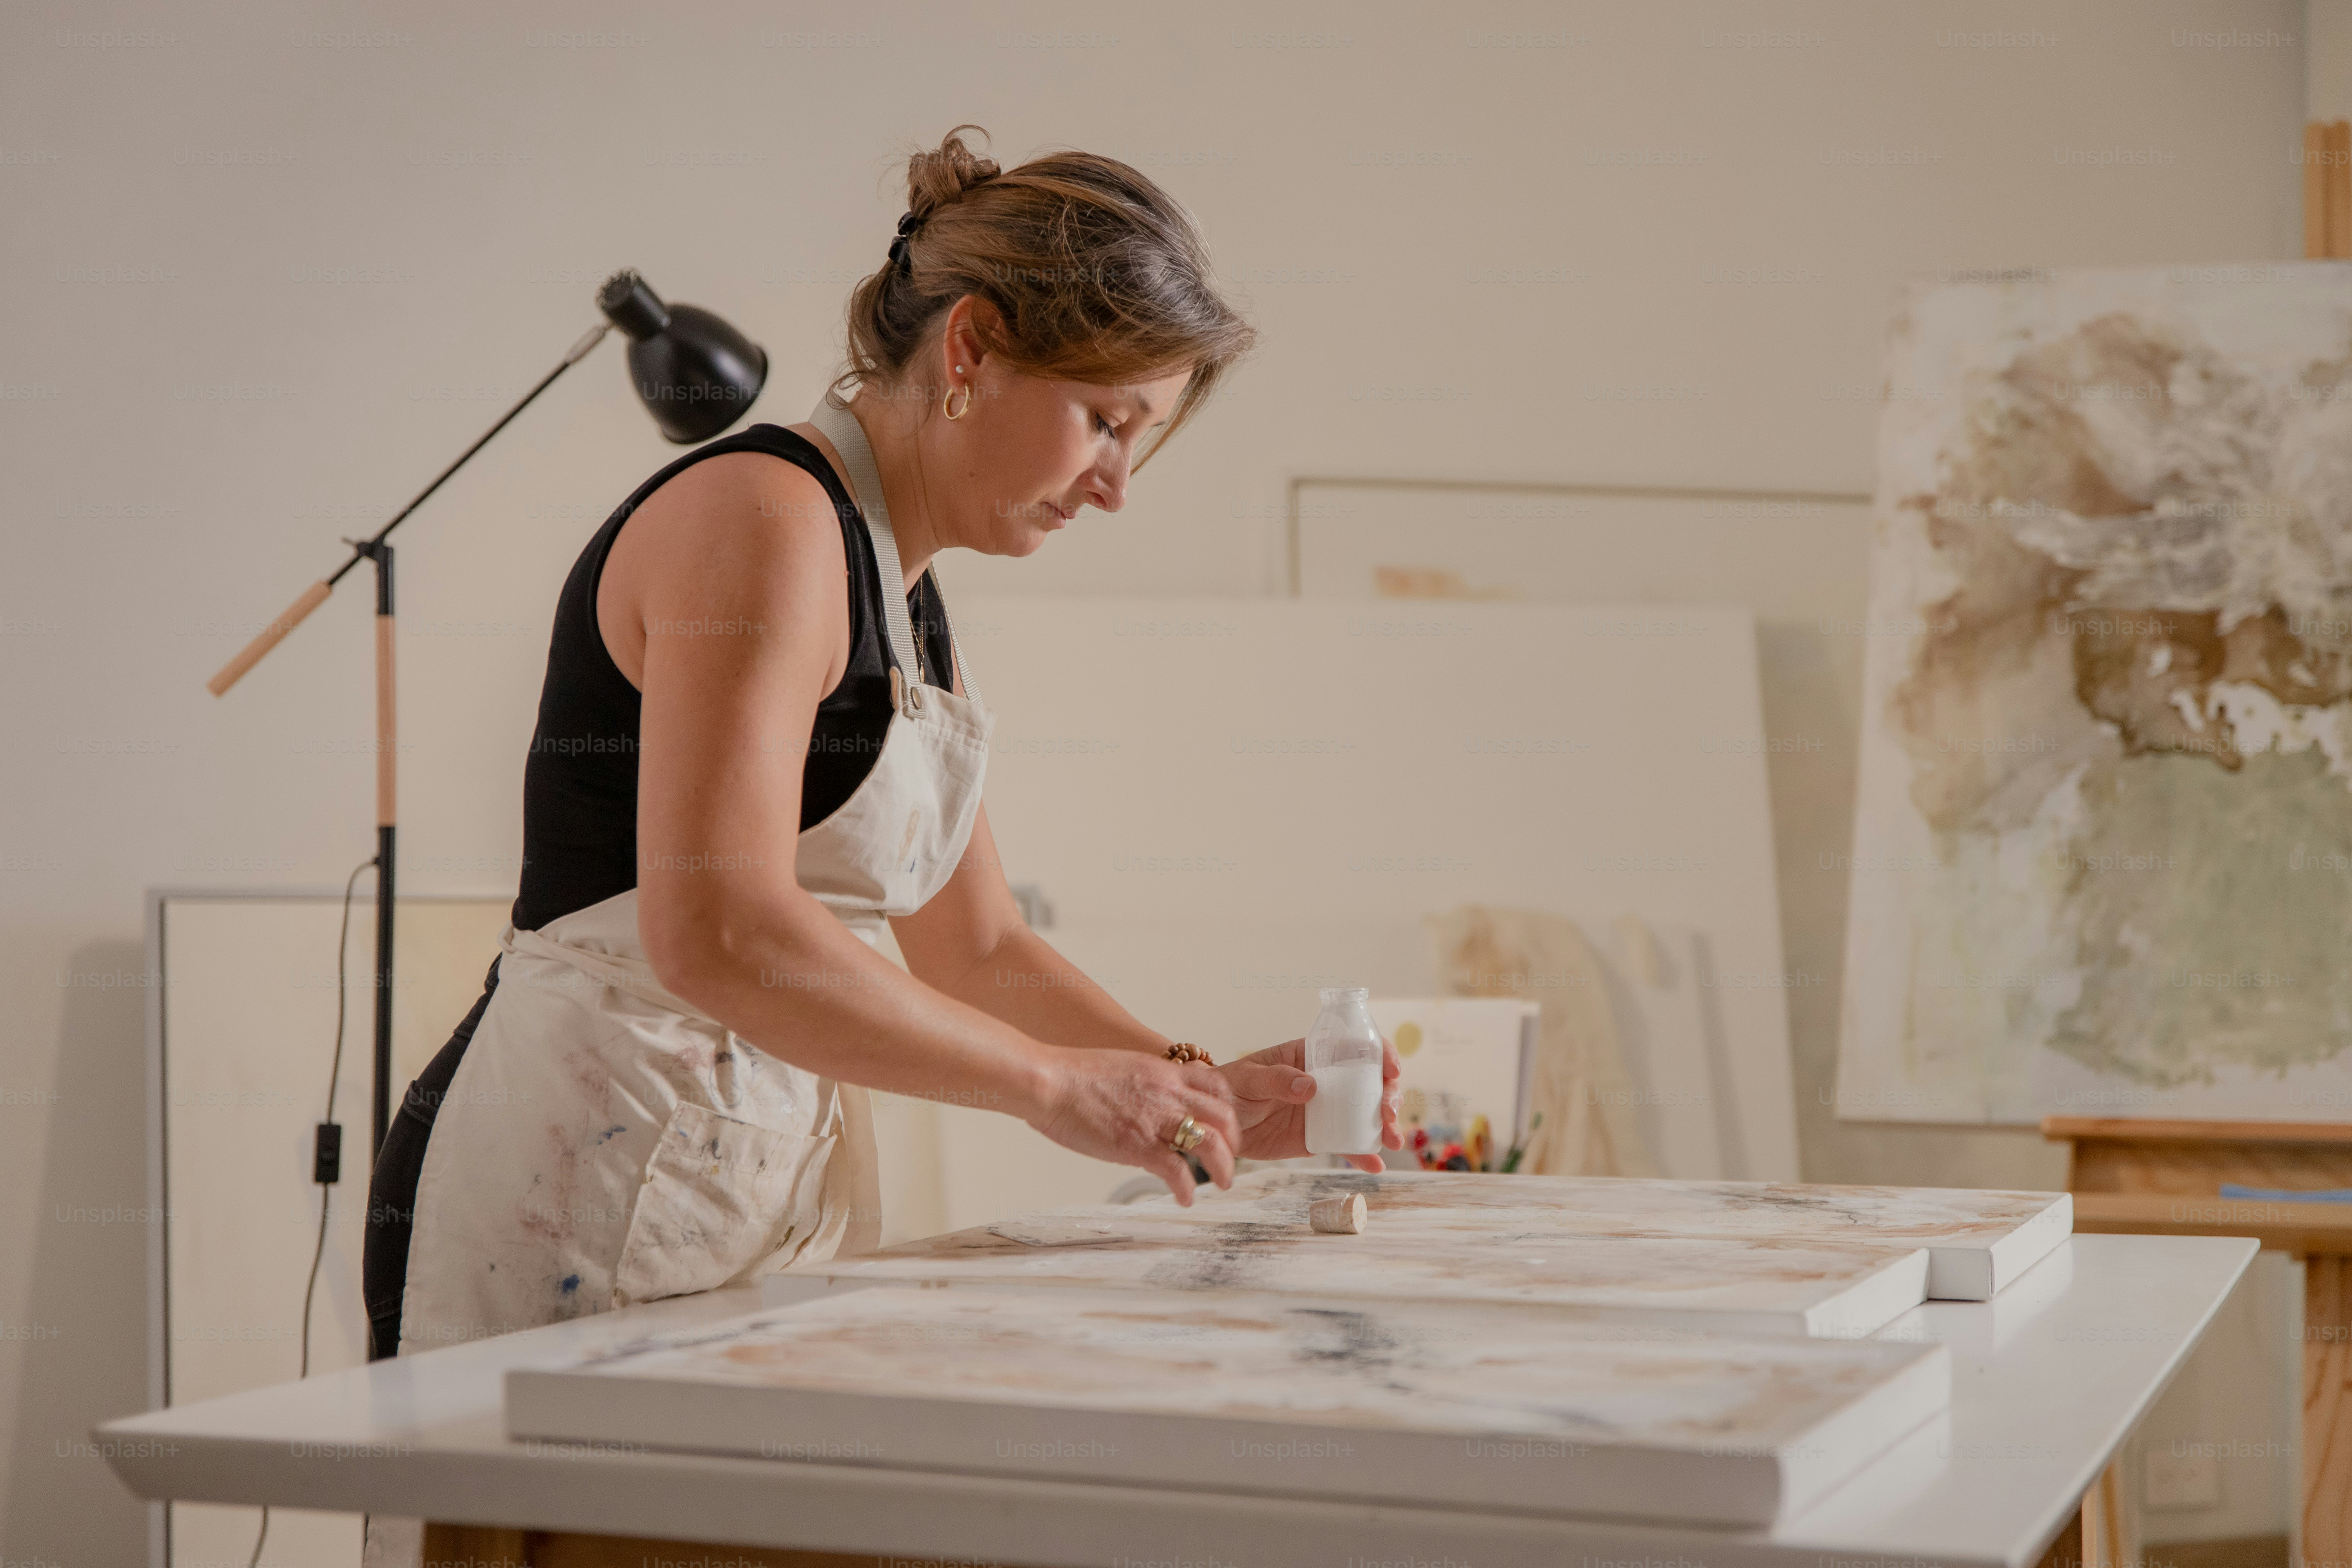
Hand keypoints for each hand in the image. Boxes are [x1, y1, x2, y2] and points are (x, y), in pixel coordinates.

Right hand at [1026, 1049, 1242, 1204]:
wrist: (1047, 1081)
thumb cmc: (1073, 1075)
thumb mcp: (1123, 1067)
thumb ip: (1145, 1084)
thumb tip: (1149, 1102)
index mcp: (1163, 1072)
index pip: (1217, 1085)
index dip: (1228, 1108)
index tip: (1226, 1126)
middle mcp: (1168, 1092)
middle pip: (1224, 1116)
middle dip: (1233, 1141)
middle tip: (1229, 1158)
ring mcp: (1155, 1119)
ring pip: (1211, 1143)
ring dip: (1223, 1167)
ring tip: (1222, 1183)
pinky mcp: (1137, 1144)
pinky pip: (1177, 1171)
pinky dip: (1187, 1188)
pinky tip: (1185, 1198)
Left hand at [1212, 1037, 1402, 1173]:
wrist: (1215, 1125)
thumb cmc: (1230, 1089)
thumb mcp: (1249, 1078)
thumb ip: (1277, 1078)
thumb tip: (1309, 1085)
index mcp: (1313, 1055)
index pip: (1355, 1047)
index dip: (1380, 1054)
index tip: (1390, 1068)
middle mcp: (1327, 1081)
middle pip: (1370, 1083)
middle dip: (1389, 1095)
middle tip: (1389, 1114)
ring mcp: (1326, 1111)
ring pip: (1365, 1115)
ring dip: (1385, 1126)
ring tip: (1393, 1141)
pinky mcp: (1319, 1139)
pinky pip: (1346, 1145)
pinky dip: (1363, 1154)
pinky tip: (1375, 1165)